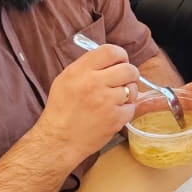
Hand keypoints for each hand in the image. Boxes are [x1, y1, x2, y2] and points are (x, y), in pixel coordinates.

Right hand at [35, 43, 138, 160]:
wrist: (59, 140)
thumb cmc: (61, 110)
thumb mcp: (66, 80)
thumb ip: (87, 66)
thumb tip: (110, 58)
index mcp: (80, 71)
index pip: (110, 51)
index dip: (120, 55)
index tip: (120, 61)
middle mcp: (94, 83)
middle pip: (128, 69)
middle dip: (129, 73)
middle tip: (123, 80)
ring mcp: (106, 102)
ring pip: (132, 88)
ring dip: (128, 92)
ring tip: (115, 98)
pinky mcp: (115, 118)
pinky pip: (132, 107)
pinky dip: (125, 109)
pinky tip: (113, 112)